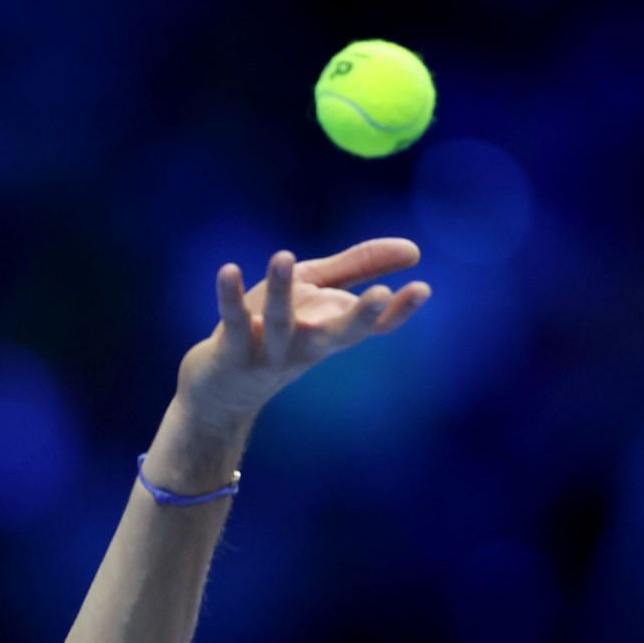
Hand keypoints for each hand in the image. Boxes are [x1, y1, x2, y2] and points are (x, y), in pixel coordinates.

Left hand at [175, 238, 430, 425]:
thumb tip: (414, 250)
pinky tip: (228, 269)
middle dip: (360, 317)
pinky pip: (235, 323)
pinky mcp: (233, 353)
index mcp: (332, 331)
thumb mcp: (316, 293)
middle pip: (340, 335)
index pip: (375, 327)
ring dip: (281, 291)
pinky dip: (229, 298)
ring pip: (281, 324)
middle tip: (381, 295)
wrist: (221, 392)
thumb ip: (358, 268)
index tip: (423, 288)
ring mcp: (270, 353)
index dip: (399, 311)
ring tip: (284, 254)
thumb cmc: (275, 333)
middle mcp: (308, 346)